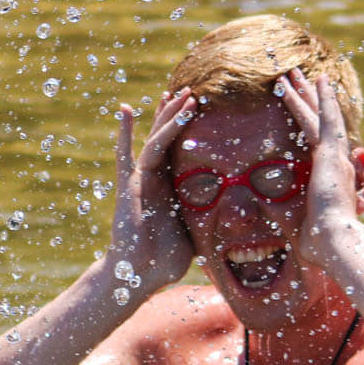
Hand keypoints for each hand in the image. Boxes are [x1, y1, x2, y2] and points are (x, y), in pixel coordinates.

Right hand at [107, 88, 196, 295]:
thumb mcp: (196, 232)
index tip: (198, 108)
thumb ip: (206, 218)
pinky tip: (126, 110)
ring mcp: (140, 181)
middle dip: (178, 113)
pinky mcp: (130, 188)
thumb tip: (237, 220)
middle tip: (191, 90)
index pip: (178, 151)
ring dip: (168, 117)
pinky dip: (126, 133)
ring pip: (156, 141)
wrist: (139, 274)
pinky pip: (130, 156)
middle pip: (166, 138)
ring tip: (180, 94)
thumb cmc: (165, 260)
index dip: (186, 129)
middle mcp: (153, 180)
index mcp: (168, 188)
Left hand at [277, 68, 363, 266]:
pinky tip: (320, 79)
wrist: (333, 241)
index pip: (310, 139)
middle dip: (303, 99)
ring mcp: (335, 155)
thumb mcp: (295, 220)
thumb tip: (261, 206)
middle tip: (292, 77)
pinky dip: (325, 99)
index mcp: (323, 173)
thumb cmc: (316, 240)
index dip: (302, 120)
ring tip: (297, 72)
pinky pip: (327, 119)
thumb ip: (280, 210)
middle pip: (315, 121)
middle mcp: (333, 160)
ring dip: (309, 92)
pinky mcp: (333, 154)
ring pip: (319, 115)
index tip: (294, 104)